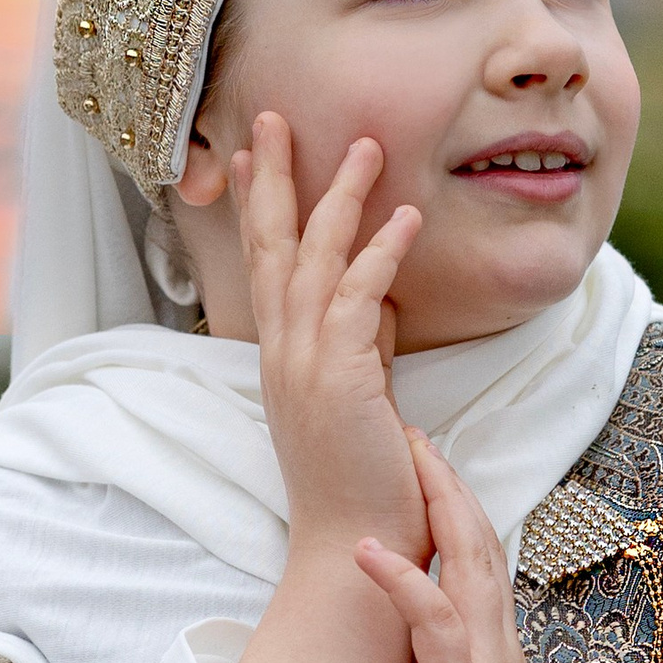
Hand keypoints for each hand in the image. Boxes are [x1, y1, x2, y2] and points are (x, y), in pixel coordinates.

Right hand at [234, 119, 425, 563]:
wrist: (353, 547)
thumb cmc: (363, 478)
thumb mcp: (362, 394)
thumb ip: (364, 341)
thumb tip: (378, 292)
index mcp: (280, 354)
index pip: (264, 262)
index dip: (260, 202)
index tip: (256, 149)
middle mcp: (280, 352)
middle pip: (269, 246)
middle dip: (273, 177)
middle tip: (273, 116)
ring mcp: (302, 366)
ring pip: (313, 261)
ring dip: (340, 198)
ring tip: (368, 145)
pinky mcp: (337, 381)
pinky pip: (356, 301)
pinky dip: (381, 255)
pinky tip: (406, 217)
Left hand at [354, 432, 541, 662]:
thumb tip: (411, 645)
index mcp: (497, 651)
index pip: (481, 560)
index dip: (455, 507)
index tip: (425, 466)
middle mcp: (499, 645)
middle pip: (480, 541)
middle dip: (447, 481)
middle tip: (413, 431)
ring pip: (468, 562)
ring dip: (434, 502)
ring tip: (403, 455)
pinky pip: (433, 620)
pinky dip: (401, 579)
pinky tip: (369, 549)